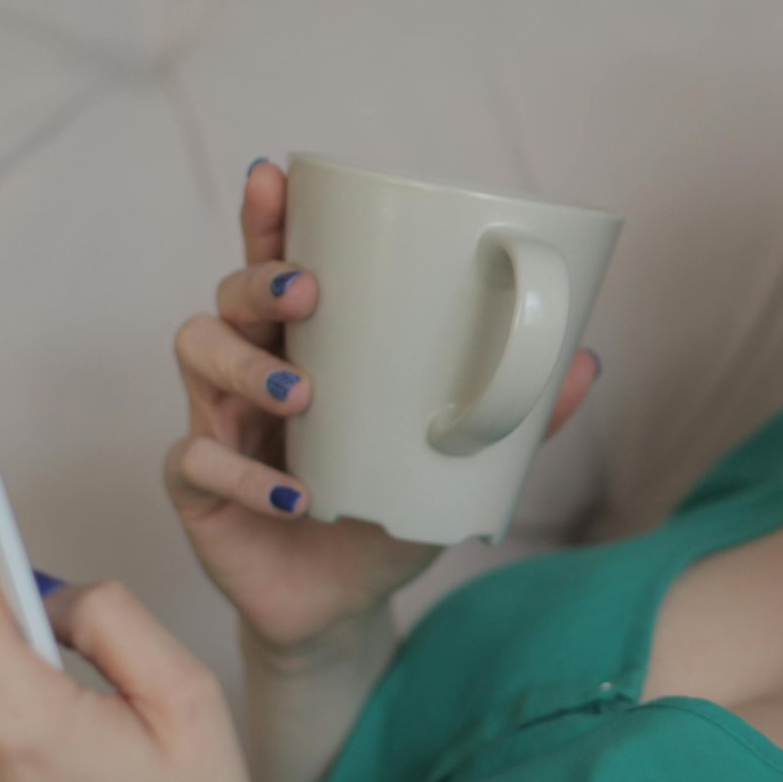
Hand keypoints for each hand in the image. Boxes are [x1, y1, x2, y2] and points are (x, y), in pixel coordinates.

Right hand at [168, 158, 600, 656]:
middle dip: (259, 280)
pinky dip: (247, 477)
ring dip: (248, 366)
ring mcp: (217, 425)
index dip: (267, 218)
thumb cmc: (389, 510)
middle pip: (228, 296)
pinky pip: (196, 462)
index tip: (273, 175)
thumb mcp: (458, 463)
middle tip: (309, 292)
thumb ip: (519, 417)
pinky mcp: (197, 489)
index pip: (274, 265)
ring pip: (197, 355)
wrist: (344, 606)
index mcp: (306, 346)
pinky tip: (295, 494)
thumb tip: (586, 363)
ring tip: (303, 394)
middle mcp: (250, 371)